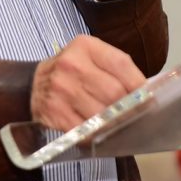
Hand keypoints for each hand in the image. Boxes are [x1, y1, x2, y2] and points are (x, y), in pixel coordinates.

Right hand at [30, 33, 145, 130]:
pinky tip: (98, 131)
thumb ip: (114, 68)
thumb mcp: (88, 57)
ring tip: (118, 124)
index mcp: (85, 46)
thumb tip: (144, 91)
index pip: (121, 64)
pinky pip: (86, 129)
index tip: (149, 97)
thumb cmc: (69, 71)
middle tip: (136, 114)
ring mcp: (62, 90)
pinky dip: (96, 134)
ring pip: (103, 114)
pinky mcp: (56, 113)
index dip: (139, 84)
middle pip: (115, 92)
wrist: (30, 85)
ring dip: (114, 123)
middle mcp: (72, 65)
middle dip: (129, 107)